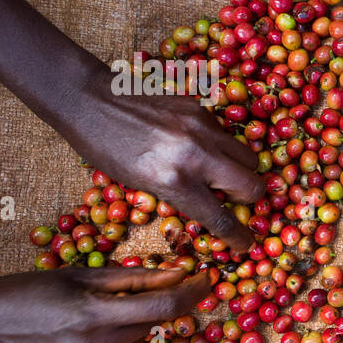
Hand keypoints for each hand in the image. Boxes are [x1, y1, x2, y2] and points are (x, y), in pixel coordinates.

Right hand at [0, 267, 209, 342]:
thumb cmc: (24, 292)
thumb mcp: (78, 275)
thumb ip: (133, 278)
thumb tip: (180, 274)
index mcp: (93, 314)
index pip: (165, 308)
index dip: (194, 293)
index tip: (210, 279)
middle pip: (151, 325)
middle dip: (155, 305)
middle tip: (138, 289)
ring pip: (133, 342)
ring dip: (130, 324)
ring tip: (90, 311)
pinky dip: (109, 341)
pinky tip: (76, 332)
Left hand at [59, 64, 261, 251]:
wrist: (88, 99)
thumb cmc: (104, 149)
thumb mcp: (139, 183)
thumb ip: (179, 193)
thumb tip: (211, 205)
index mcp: (174, 181)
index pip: (221, 218)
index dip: (238, 237)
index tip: (245, 244)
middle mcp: (196, 155)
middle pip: (253, 186)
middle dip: (247, 198)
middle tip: (230, 198)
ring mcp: (202, 128)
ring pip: (249, 157)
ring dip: (239, 170)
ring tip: (217, 170)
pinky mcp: (200, 109)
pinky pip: (226, 135)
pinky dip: (219, 146)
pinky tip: (194, 143)